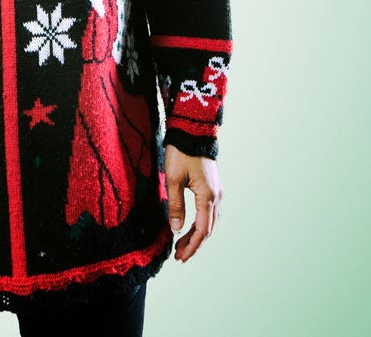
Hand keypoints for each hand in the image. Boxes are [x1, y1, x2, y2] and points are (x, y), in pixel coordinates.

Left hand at [164, 145, 221, 262]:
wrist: (192, 132)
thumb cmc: (181, 153)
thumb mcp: (173, 179)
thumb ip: (175, 204)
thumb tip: (176, 229)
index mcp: (208, 196)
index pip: (202, 230)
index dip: (192, 245)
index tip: (180, 257)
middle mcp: (217, 196)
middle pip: (208, 229)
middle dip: (194, 244)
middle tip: (179, 256)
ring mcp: (217, 192)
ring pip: (209, 221)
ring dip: (197, 235)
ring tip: (181, 245)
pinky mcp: (213, 187)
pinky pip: (209, 212)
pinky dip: (200, 224)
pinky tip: (190, 227)